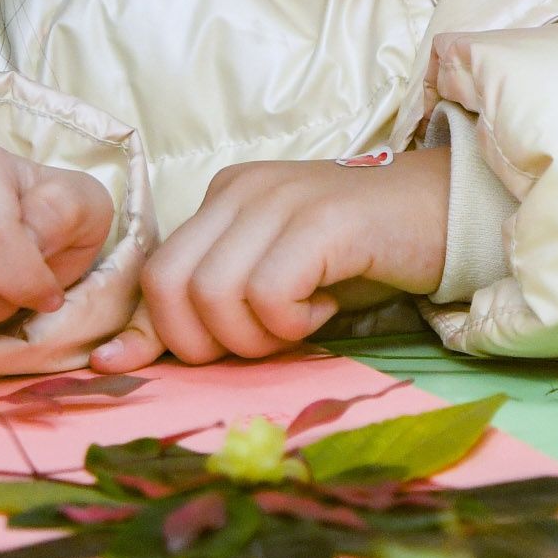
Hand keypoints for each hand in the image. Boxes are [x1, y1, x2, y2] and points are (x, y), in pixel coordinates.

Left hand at [116, 150, 451, 366]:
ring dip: (257, 335)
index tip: (137, 368)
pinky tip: (325, 306)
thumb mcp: (269, 285)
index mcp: (222, 199)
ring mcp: (280, 198)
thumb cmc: (359, 260)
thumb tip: (110, 361)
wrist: (446, 217)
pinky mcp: (321, 220)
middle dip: (206, 342)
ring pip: (214, 295)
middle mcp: (240, 189)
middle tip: (264, 340)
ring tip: (301, 320)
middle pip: (170, 287)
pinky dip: (293, 322)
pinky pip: (268, 293)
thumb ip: (199, 316)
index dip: (153, 334)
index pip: (154, 274)